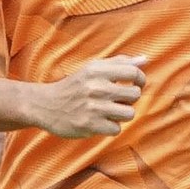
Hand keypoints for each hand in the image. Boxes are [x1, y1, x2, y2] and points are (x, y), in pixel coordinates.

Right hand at [29, 55, 146, 137]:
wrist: (45, 105)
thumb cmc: (74, 86)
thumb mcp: (92, 68)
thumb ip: (119, 63)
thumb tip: (144, 60)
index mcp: (97, 70)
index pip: (133, 72)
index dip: (140, 79)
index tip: (135, 84)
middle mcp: (96, 87)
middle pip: (135, 94)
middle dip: (129, 99)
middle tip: (117, 99)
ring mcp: (93, 107)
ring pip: (129, 113)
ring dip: (121, 114)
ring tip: (109, 111)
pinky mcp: (90, 125)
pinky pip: (116, 129)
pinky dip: (110, 127)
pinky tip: (100, 121)